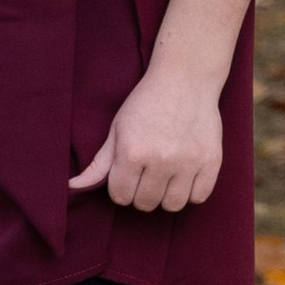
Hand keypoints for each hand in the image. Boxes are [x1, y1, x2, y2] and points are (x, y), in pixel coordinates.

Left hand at [69, 0, 252, 210]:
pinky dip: (190, 192)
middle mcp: (161, 160)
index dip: (120, 189)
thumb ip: (98, 163)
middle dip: (141, 194)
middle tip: (145, 176)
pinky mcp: (211, 162)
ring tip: (164, 178)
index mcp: (132, 152)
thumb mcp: (117, 129)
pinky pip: (198, 197)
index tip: (126, 177)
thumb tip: (73, 187)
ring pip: (172, 205)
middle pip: (145, 204)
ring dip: (165, 196)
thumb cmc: (146, 103)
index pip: (120, 196)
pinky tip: (184, 176)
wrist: (185, 78)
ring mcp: (188, 163)